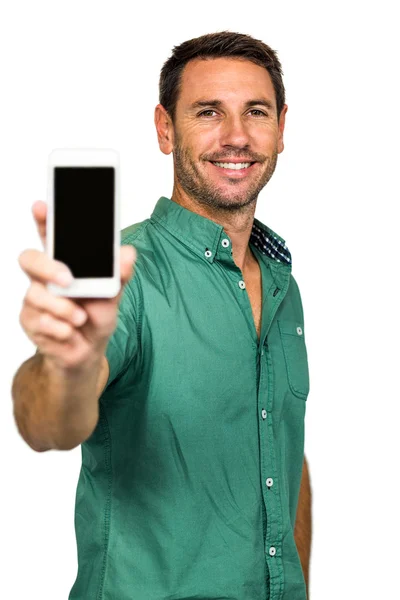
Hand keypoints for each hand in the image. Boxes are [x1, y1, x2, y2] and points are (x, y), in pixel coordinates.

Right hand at [18, 200, 136, 369]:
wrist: (87, 351)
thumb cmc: (97, 315)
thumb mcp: (114, 295)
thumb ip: (120, 274)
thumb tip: (129, 253)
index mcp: (64, 263)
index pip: (50, 235)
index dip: (43, 219)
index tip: (42, 206)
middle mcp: (44, 277)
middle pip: (29, 259)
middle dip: (47, 267)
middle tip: (68, 280)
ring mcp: (34, 298)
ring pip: (36, 295)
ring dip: (63, 309)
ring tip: (80, 319)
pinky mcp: (30, 321)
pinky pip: (40, 320)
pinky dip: (61, 329)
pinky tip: (70, 332)